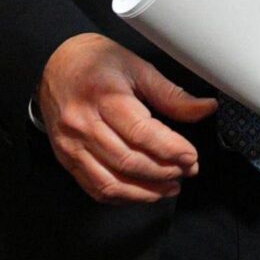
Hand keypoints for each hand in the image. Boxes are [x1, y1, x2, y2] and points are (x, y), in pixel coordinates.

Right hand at [35, 33, 216, 203]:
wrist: (53, 65)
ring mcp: (72, 145)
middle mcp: (84, 123)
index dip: (171, 150)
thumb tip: (206, 108)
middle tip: (187, 170)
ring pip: (112, 182)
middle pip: (129, 161)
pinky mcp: (66, 158)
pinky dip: (123, 196)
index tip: (192, 157)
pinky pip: (95, 188)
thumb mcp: (137, 68)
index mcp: (105, 96)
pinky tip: (143, 192)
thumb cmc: (96, 63)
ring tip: (170, 186)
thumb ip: (171, 94)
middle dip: (164, 171)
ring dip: (146, 191)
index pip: (142, 133)